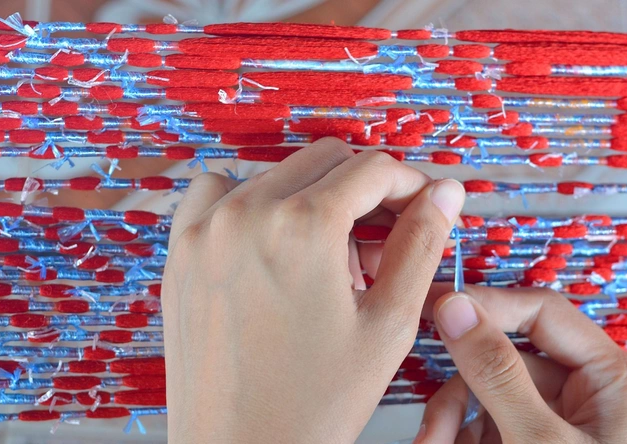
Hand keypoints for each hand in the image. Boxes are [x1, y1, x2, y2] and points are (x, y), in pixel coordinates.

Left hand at [162, 138, 464, 442]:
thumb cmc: (312, 405)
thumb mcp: (387, 325)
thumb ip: (421, 246)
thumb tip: (445, 194)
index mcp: (303, 228)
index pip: (374, 169)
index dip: (411, 184)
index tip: (423, 207)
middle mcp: (248, 214)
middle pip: (328, 160)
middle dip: (366, 189)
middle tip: (384, 236)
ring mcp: (206, 230)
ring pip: (278, 172)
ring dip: (314, 195)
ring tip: (331, 252)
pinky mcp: (181, 251)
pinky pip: (217, 191)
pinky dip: (252, 198)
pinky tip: (273, 239)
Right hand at [415, 285, 626, 442]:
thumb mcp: (537, 442)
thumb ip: (496, 371)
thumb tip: (455, 306)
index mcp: (612, 378)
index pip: (542, 312)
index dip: (488, 305)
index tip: (437, 309)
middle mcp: (588, 393)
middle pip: (507, 358)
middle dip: (462, 390)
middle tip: (432, 422)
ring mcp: (559, 422)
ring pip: (488, 394)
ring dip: (453, 422)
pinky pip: (487, 425)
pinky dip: (461, 439)